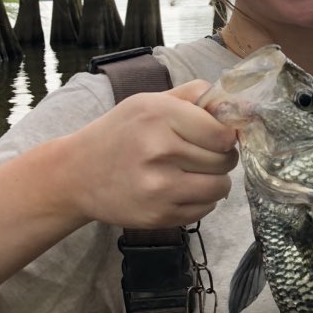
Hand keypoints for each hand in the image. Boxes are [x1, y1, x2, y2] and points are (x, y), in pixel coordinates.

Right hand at [57, 80, 238, 229]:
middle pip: (224, 160)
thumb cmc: (120, 134)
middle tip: (203, 155)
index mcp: (158, 115)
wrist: (76, 175)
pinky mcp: (159, 216)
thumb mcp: (149, 101)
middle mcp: (159, 150)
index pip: (222, 133)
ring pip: (221, 187)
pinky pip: (206, 209)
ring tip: (195, 173)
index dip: (225, 136)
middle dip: (221, 157)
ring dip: (216, 181)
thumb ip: (194, 96)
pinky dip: (201, 200)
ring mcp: (159, 187)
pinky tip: (181, 190)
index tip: (216, 137)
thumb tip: (236, 104)